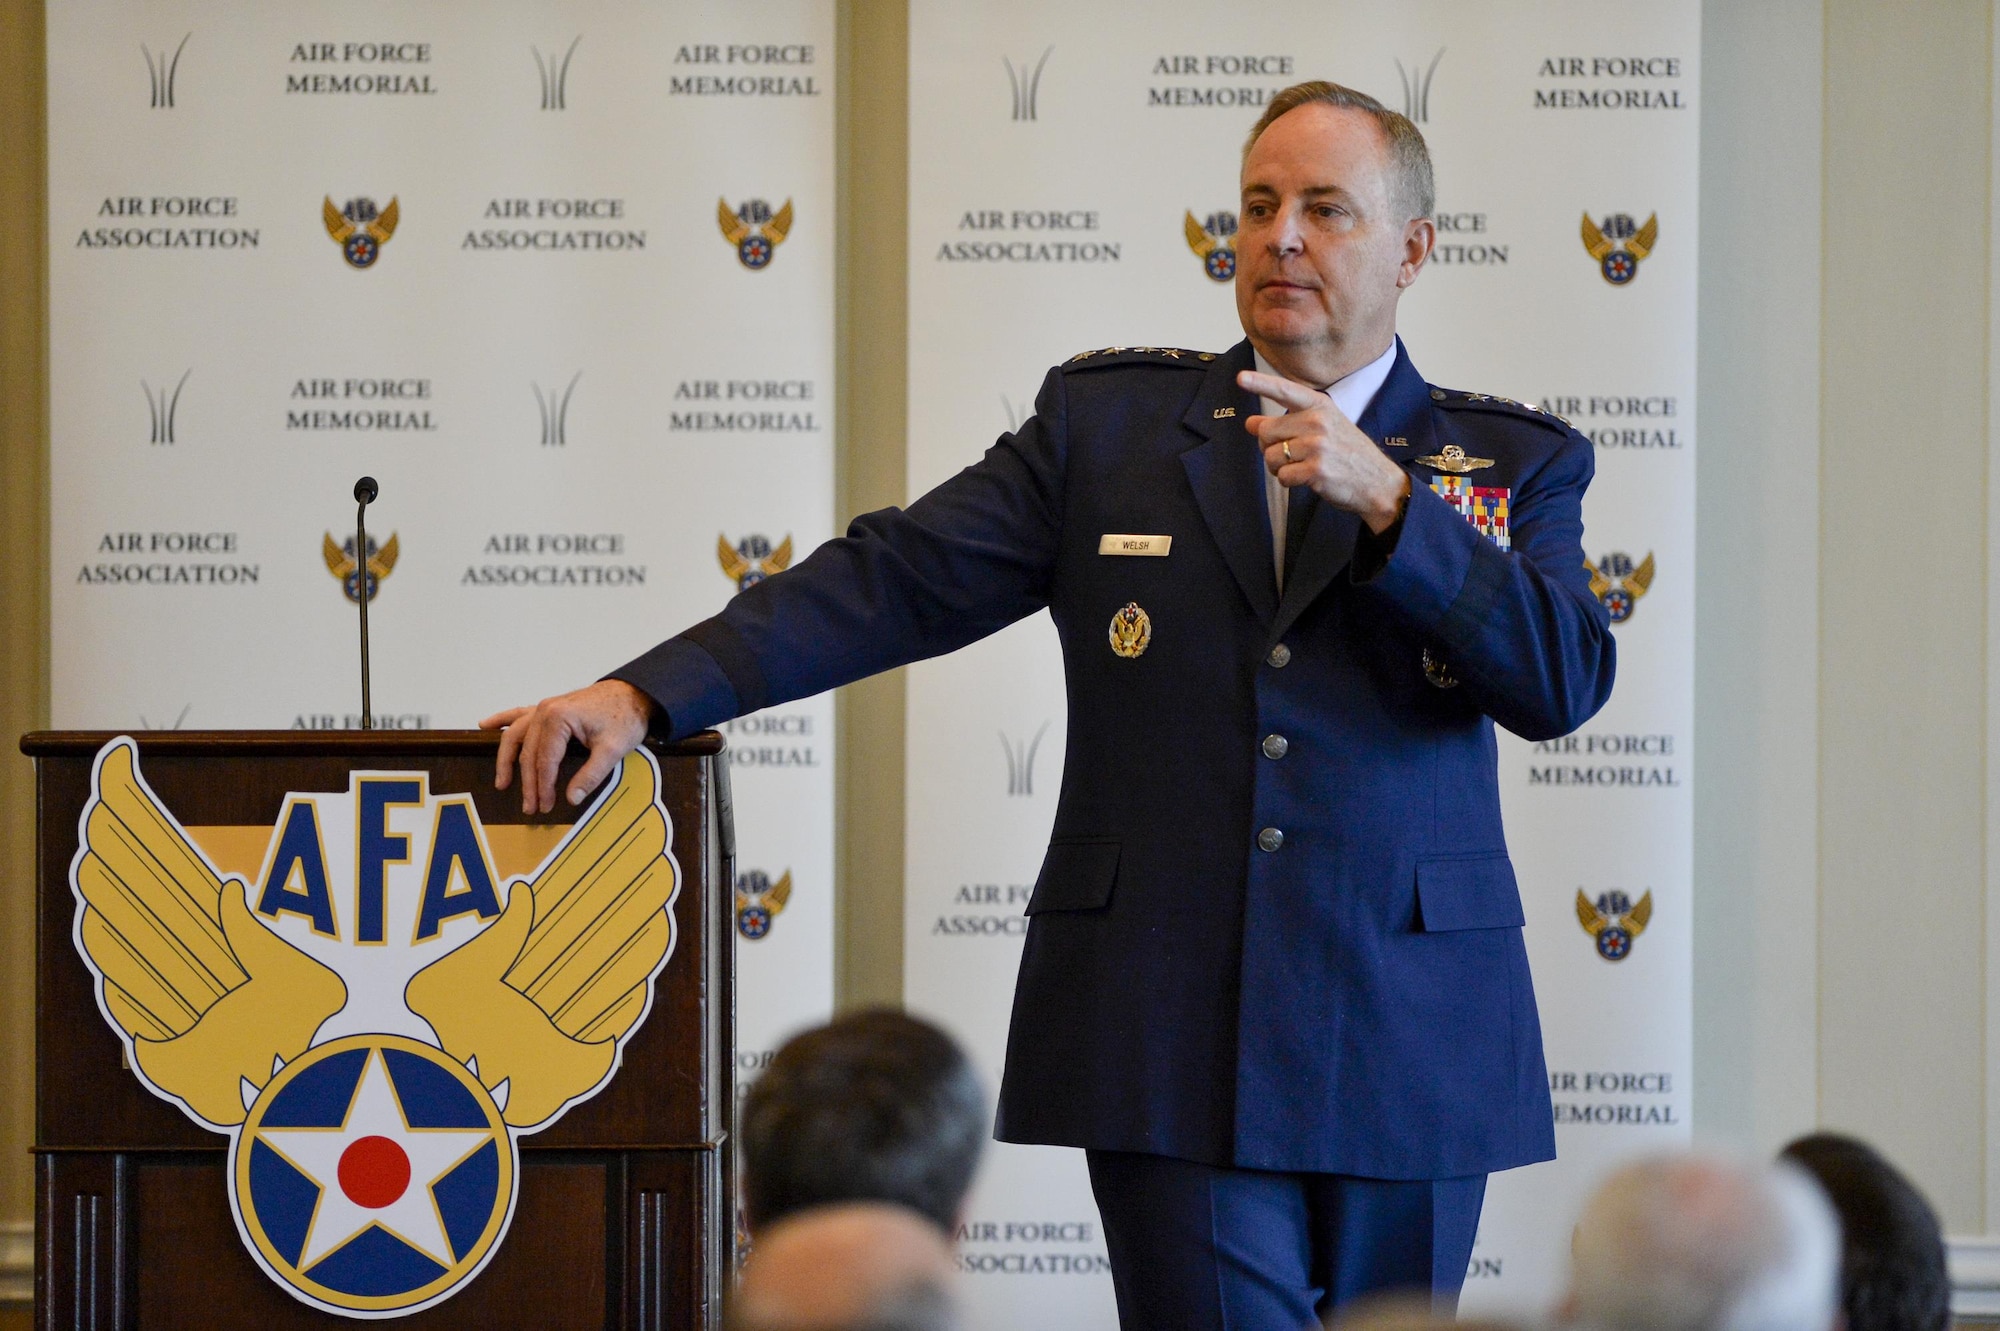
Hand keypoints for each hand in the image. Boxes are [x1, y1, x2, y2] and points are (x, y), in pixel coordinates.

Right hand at [481, 679, 653, 814]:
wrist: (634, 694)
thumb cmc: (625, 717)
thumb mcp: (613, 750)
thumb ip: (592, 775)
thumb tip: (572, 798)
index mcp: (559, 718)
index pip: (544, 760)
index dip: (543, 786)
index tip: (545, 806)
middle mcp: (545, 710)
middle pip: (529, 752)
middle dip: (528, 782)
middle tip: (531, 807)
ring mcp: (545, 707)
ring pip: (517, 736)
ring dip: (507, 760)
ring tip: (502, 783)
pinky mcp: (549, 708)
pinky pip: (519, 715)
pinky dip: (502, 720)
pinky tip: (486, 725)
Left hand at [1238, 369, 1410, 532]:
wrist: (1378, 482)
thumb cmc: (1348, 453)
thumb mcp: (1322, 429)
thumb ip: (1286, 424)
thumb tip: (1250, 423)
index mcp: (1320, 406)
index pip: (1285, 390)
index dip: (1260, 383)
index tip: (1241, 378)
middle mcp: (1318, 421)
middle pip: (1266, 432)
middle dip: (1269, 447)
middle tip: (1290, 454)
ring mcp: (1317, 446)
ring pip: (1271, 457)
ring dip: (1279, 468)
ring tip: (1301, 467)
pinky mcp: (1316, 470)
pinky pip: (1282, 476)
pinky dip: (1289, 481)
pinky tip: (1308, 479)